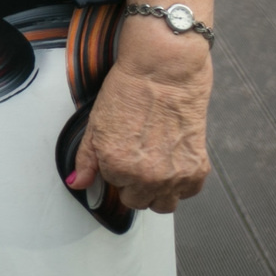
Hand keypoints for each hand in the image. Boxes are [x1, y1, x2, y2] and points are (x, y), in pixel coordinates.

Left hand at [70, 21, 213, 213]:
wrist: (164, 70)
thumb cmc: (130, 89)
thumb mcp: (97, 122)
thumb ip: (86, 159)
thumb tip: (78, 183)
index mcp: (116, 167)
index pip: (114, 186)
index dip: (117, 169)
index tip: (122, 151)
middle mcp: (146, 178)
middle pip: (138, 202)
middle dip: (135, 184)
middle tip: (139, 157)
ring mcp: (174, 176)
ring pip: (164, 205)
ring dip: (159, 191)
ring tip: (156, 163)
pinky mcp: (197, 169)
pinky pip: (188, 193)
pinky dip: (182, 182)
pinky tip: (174, 159)